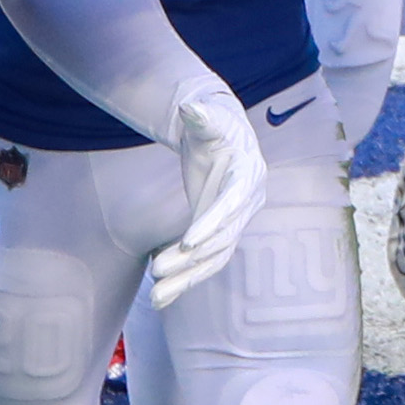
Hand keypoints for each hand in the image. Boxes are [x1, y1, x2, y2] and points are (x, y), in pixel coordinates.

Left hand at [148, 65, 267, 299]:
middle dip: (191, 257)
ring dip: (186, 278)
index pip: (230, 205)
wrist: (222, 137)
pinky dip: (185, 280)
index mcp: (248, 176)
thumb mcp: (209, 119)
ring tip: (156, 296)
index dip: (211, 224)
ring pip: (214, 258)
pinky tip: (162, 296)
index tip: (188, 242)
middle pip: (222, 238)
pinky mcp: (220, 234)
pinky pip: (206, 263)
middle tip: (158, 269)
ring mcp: (234, 223)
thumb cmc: (214, 125)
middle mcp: (247, 204)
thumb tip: (191, 107)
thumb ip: (202, 116)